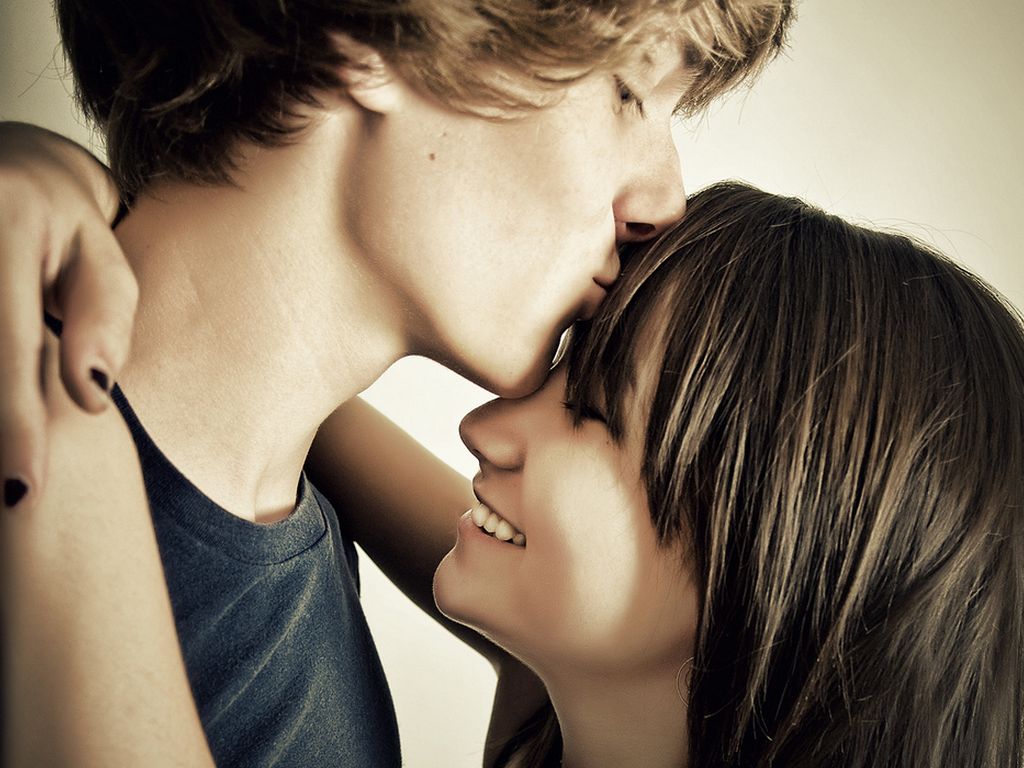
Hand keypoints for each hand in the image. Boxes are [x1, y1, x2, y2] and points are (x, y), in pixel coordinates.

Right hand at [0, 123, 136, 509]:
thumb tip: (91, 401)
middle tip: (13, 497)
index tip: (22, 491)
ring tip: (10, 474)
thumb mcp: (104, 261)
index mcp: (8, 225)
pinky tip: (7, 427)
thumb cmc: (71, 227)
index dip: (13, 425)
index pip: (9, 348)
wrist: (11, 167)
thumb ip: (103, 323)